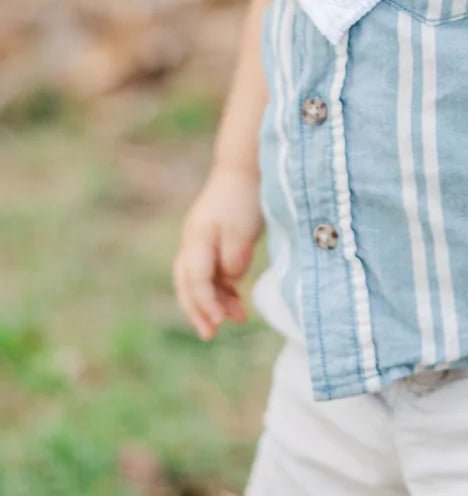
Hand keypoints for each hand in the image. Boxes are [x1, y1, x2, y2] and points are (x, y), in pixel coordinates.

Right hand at [173, 164, 263, 340]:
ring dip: (214, 302)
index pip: (195, 280)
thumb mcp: (243, 227)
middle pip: (187, 285)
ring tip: (237, 319)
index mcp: (197, 239)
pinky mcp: (212, 242)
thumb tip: (229, 279)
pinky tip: (237, 302)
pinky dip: (222, 289)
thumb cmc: (245, 196)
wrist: (244, 168)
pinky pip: (211, 273)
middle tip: (210, 334)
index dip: (205, 304)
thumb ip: (234, 257)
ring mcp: (200, 242)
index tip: (219, 323)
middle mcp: (192, 242)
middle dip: (198, 311)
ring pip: (199, 281)